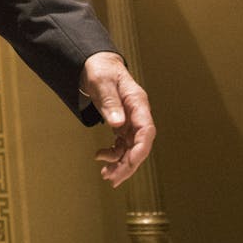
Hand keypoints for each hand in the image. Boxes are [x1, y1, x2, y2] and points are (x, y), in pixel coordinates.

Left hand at [79, 51, 154, 187]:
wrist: (96, 64)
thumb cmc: (101, 69)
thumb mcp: (102, 82)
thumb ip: (110, 102)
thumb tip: (117, 124)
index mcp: (138, 103)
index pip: (146, 131)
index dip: (140, 150)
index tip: (130, 164)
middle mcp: (137, 115)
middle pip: (139, 145)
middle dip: (128, 164)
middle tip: (113, 179)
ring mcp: (131, 121)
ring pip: (131, 149)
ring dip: (120, 163)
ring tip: (106, 174)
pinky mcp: (122, 125)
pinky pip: (122, 145)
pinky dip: (113, 154)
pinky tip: (101, 157)